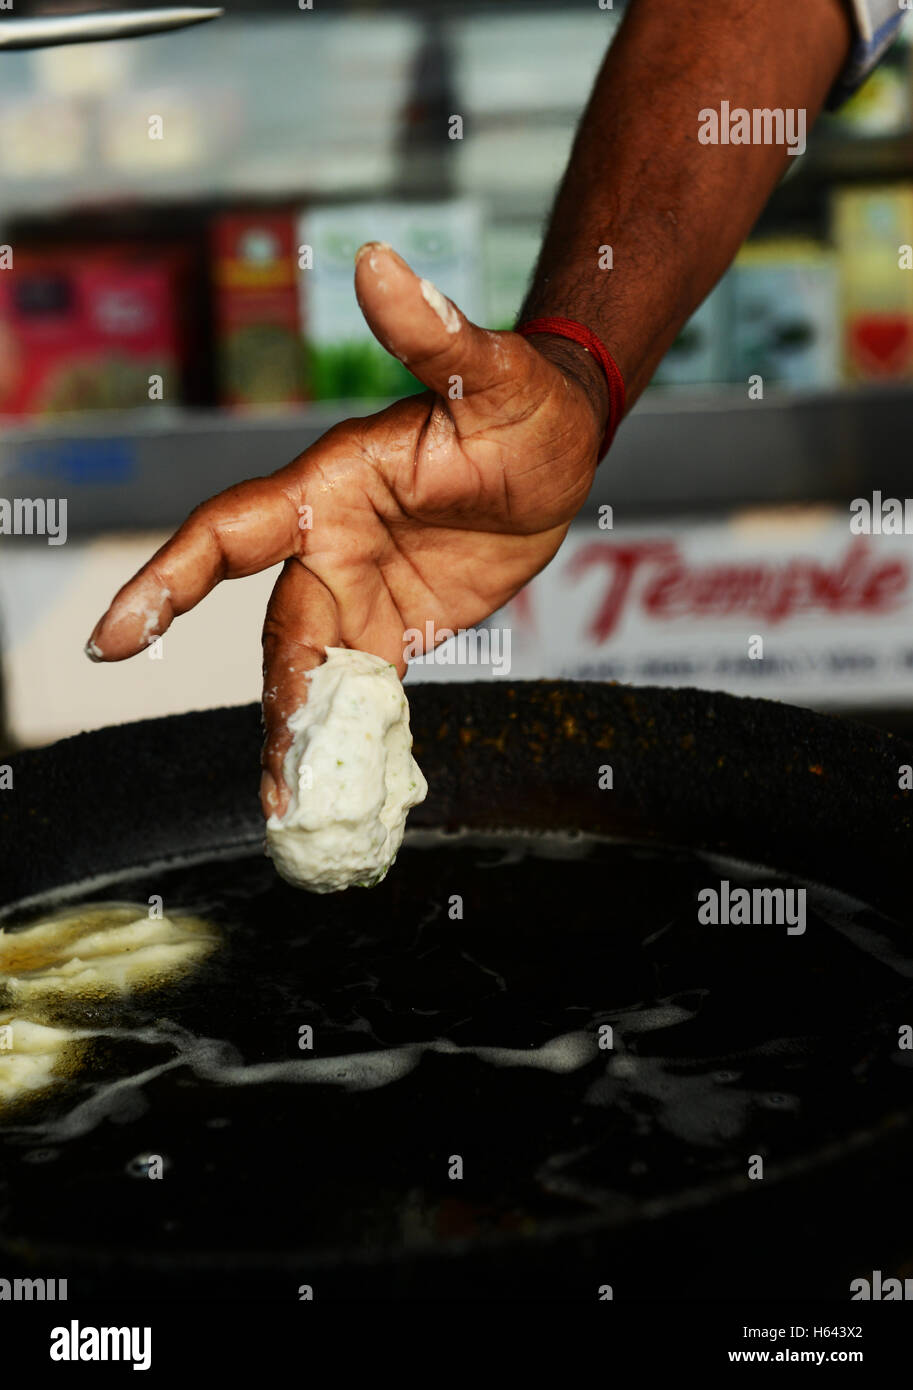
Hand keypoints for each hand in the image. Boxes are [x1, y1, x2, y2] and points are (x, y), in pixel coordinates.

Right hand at [86, 243, 608, 817]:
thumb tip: (381, 261)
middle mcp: (327, 543)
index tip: (113, 637)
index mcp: (328, 485)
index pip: (228, 533)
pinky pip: (360, 689)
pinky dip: (346, 734)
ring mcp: (358, 590)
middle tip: (276, 783)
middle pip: (277, 632)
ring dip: (299, 736)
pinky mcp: (395, 627)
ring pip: (309, 671)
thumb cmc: (521, 401)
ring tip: (293, 811)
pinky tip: (336, 789)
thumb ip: (434, 334)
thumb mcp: (491, 374)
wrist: (559, 447)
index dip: (169, 581)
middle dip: (273, 704)